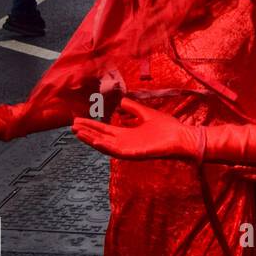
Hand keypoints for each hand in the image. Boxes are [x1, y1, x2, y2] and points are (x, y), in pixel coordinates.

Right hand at [71, 99, 195, 160]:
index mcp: (127, 134)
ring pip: (106, 145)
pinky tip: (97, 142)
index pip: (105, 130)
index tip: (78, 120)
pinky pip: (119, 152)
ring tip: (79, 133)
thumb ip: (132, 108)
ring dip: (92, 140)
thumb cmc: (168, 127)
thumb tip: (119, 101)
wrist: (183, 137)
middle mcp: (126, 142)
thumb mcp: (146, 114)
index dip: (92, 125)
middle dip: (88, 132)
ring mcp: (130, 149)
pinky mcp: (136, 154)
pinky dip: (107, 147)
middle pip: (102, 137)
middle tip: (72, 126)